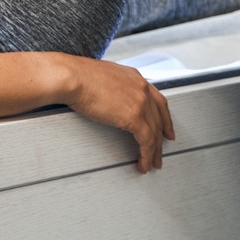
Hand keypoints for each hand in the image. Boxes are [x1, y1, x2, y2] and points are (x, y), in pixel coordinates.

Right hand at [61, 56, 175, 171]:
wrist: (73, 77)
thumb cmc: (78, 76)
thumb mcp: (102, 77)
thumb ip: (112, 88)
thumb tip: (108, 99)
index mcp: (135, 78)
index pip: (158, 100)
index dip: (164, 118)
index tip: (166, 129)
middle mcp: (141, 89)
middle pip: (159, 119)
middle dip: (161, 138)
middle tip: (160, 152)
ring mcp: (140, 102)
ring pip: (155, 132)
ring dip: (155, 151)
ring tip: (152, 164)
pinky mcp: (134, 117)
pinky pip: (146, 141)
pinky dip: (146, 154)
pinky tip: (143, 162)